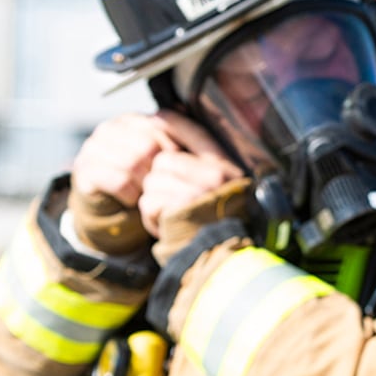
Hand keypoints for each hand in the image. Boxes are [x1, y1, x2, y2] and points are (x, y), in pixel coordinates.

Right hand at [72, 112, 181, 207]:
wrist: (108, 201)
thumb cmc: (139, 176)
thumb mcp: (157, 154)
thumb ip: (171, 133)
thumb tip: (182, 107)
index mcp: (129, 119)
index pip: (158, 127)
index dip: (171, 150)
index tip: (176, 167)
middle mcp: (108, 129)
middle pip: (146, 146)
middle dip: (157, 169)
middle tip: (161, 184)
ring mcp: (93, 148)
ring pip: (133, 163)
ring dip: (145, 184)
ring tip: (148, 193)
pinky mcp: (85, 170)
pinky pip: (119, 180)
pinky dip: (130, 194)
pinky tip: (133, 199)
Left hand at [138, 112, 245, 238]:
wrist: (222, 258)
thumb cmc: (216, 222)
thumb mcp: (217, 184)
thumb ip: (201, 156)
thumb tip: (167, 117)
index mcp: (226, 165)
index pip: (192, 128)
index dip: (169, 124)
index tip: (156, 121)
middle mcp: (216, 175)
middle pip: (163, 160)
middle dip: (160, 181)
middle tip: (175, 200)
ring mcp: (199, 192)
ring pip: (153, 182)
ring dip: (155, 201)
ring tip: (173, 215)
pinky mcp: (181, 209)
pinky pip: (149, 203)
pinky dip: (152, 218)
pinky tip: (169, 225)